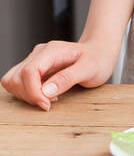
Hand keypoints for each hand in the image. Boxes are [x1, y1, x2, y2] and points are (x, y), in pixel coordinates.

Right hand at [1, 37, 117, 109]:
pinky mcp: (33, 68)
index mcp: (52, 51)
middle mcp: (39, 53)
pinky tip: (44, 95)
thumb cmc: (97, 59)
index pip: (29, 71)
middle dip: (29, 95)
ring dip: (25, 95)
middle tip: (50, 101)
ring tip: (47, 98)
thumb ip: (68, 78)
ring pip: (12, 80)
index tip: (47, 104)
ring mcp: (35, 60)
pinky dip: (26, 93)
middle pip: (16, 77)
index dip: (33, 92)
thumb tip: (46, 91)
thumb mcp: (90, 69)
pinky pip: (18, 82)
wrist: (99, 52)